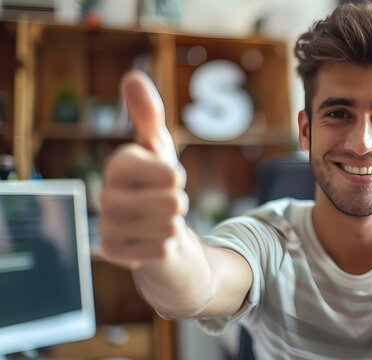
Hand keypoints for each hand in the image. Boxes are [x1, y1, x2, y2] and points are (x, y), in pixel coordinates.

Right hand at [100, 70, 188, 268]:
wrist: (152, 230)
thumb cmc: (157, 185)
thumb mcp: (159, 148)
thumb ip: (149, 116)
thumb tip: (132, 77)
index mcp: (119, 164)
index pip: (171, 173)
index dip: (177, 178)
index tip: (167, 178)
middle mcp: (106, 194)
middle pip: (174, 202)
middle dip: (178, 204)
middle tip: (164, 203)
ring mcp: (107, 225)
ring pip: (169, 227)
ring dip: (173, 225)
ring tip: (158, 221)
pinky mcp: (113, 253)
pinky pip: (161, 250)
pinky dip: (165, 247)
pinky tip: (152, 242)